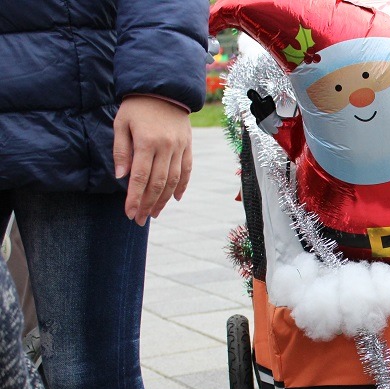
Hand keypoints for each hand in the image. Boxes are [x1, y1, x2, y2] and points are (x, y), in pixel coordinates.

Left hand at [113, 95, 192, 224]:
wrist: (164, 88)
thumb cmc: (137, 106)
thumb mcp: (121, 123)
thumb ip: (121, 150)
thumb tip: (121, 177)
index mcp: (146, 142)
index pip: (140, 177)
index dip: (134, 197)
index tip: (129, 213)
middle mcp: (165, 147)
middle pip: (157, 183)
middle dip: (147, 204)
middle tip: (140, 219)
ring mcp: (179, 148)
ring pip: (173, 181)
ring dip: (163, 200)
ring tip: (154, 213)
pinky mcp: (188, 146)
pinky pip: (186, 170)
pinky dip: (181, 186)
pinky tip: (174, 199)